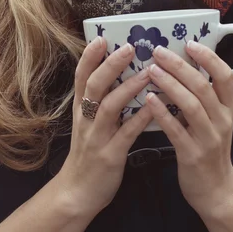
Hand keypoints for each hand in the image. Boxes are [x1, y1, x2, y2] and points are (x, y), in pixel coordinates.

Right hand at [55, 37, 153, 217]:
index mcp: (81, 110)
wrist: (77, 193)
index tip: (101, 38)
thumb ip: (100, 101)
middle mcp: (86, 120)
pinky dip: (140, 119)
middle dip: (109, 65)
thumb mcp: (88, 123)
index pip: (81, 78)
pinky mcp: (109, 155)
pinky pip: (126, 134)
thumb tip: (119, 74)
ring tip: (147, 72)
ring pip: (109, 107)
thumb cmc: (88, 153)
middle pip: (94, 87)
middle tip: (128, 47)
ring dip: (127, 88)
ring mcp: (96, 137)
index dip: (89, 58)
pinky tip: (156, 107)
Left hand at [145, 42, 232, 215]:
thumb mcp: (214, 119)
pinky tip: (147, 100)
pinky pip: (176, 130)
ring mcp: (209, 138)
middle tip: (158, 51)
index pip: (226, 76)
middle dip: (180, 66)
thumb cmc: (209, 148)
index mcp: (228, 108)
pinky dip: (162, 113)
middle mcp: (222, 120)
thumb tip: (180, 65)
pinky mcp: (193, 155)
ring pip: (191, 105)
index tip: (189, 43)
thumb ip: (203, 96)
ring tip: (151, 70)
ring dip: (170, 84)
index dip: (209, 58)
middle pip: (203, 86)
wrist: (215, 191)